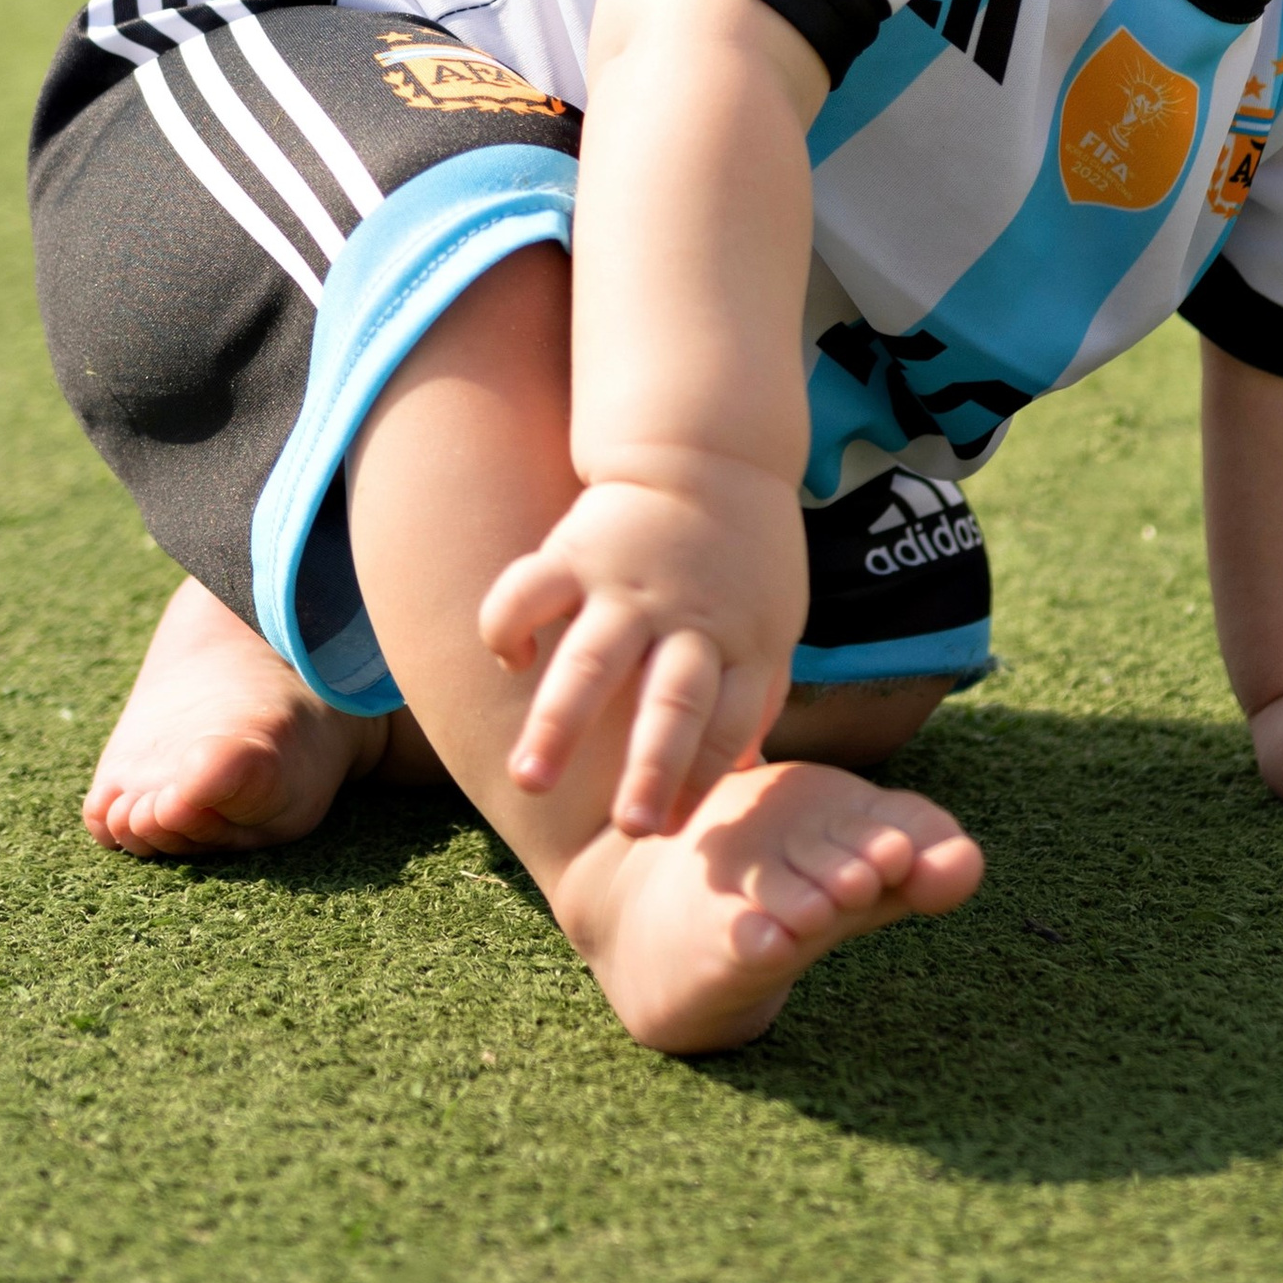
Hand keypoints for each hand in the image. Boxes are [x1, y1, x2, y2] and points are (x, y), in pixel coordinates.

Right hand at [479, 459, 807, 837]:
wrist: (712, 451)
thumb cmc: (745, 556)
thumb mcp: (774, 623)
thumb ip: (757, 694)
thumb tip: (746, 771)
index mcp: (743, 644)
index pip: (729, 724)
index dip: (702, 778)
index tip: (672, 830)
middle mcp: (689, 620)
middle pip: (675, 701)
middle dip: (652, 767)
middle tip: (631, 830)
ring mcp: (632, 587)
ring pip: (593, 661)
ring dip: (560, 724)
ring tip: (528, 781)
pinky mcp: (580, 551)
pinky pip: (531, 590)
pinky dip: (509, 627)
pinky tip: (508, 660)